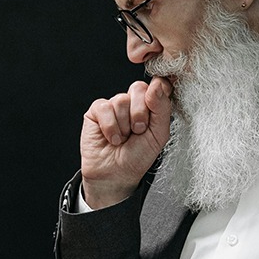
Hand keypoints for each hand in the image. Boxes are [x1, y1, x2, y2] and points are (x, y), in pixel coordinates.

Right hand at [79, 76, 173, 208]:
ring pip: (121, 100)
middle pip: (138, 88)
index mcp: (151, 105)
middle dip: (140, 113)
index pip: (157, 84)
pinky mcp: (96, 111)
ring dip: (124, 125)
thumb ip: (162, 107)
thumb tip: (157, 84)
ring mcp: (114, 105)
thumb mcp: (159, 134)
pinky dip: (110, 126)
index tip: (156, 105)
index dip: (157, 89)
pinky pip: (104, 108)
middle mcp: (133, 101)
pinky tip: (111, 138)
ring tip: (123, 138)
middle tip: (138, 131)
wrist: (116, 175)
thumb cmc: (138, 156)